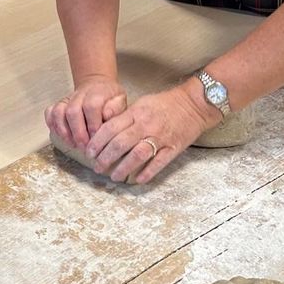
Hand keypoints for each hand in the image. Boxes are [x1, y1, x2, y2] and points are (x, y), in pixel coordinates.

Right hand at [44, 76, 127, 146]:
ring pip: (59, 112)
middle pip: (72, 111)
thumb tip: (107, 115)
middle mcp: (79, 95)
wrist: (97, 85)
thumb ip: (116, 108)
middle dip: (78, 132)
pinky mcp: (59, 104)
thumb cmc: (110, 98)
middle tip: (84, 147)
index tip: (96, 139)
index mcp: (97, 93)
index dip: (92, 124)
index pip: (91, 106)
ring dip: (64, 131)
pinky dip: (52, 124)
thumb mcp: (120, 100)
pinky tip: (61, 136)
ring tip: (73, 144)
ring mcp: (67, 99)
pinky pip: (50, 112)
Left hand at [85, 83, 219, 184]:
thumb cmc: (165, 104)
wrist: (194, 104)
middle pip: (120, 144)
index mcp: (136, 113)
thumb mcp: (141, 104)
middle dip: (105, 158)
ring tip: (113, 176)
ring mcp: (161, 137)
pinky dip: (147, 173)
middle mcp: (146, 125)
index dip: (97, 142)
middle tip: (97, 167)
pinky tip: (137, 180)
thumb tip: (105, 132)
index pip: (110, 128)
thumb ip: (125, 117)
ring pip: (137, 155)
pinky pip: (159, 163)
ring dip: (123, 168)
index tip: (89, 152)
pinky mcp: (173, 148)